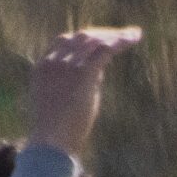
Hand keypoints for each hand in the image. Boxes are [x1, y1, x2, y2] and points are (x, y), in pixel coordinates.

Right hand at [26, 26, 140, 158]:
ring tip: (134, 35)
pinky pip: (104, 50)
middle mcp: (53, 61)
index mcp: (42, 67)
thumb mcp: (63, 103)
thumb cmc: (57, 133)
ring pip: (93, 40)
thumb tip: (98, 74)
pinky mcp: (81, 73)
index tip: (102, 40)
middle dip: (102, 34)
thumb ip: (77, 84)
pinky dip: (120, 42)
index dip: (85, 39)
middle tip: (123, 35)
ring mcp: (66, 66)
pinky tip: (133, 38)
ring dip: (115, 36)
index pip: (63, 41)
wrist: (51, 143)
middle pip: (80, 36)